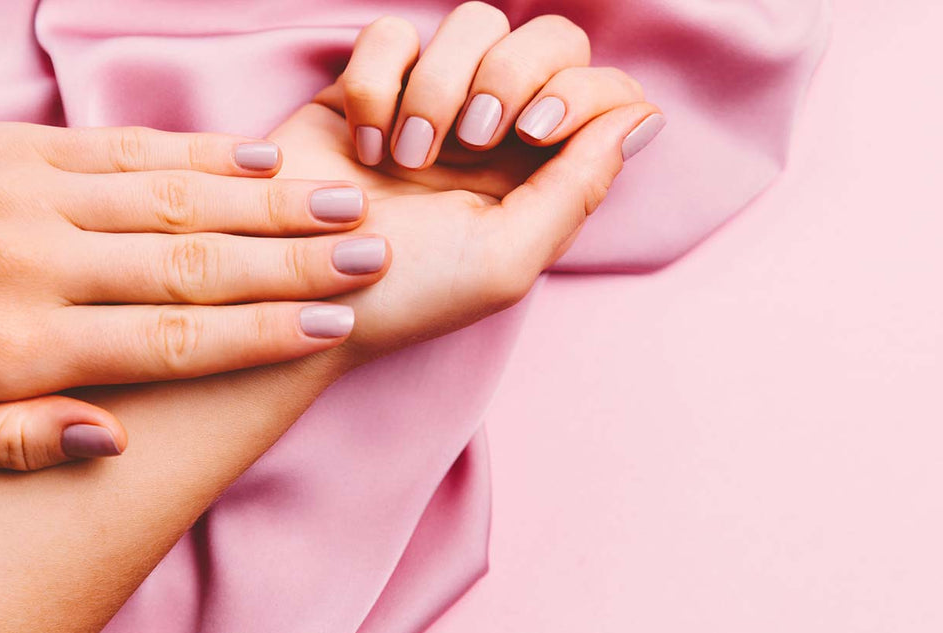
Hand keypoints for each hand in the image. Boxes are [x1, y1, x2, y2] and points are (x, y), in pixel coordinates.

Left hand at [0, 98, 390, 471]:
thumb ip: (5, 445)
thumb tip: (110, 442)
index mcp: (17, 343)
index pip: (167, 338)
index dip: (260, 333)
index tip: (334, 328)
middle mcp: (37, 263)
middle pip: (190, 261)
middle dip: (291, 263)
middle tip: (375, 258)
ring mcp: (31, 195)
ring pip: (173, 197)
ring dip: (266, 203)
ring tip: (344, 205)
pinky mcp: (20, 148)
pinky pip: (127, 149)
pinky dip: (200, 153)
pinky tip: (261, 158)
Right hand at [265, 4, 663, 363]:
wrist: (298, 295)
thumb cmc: (407, 295)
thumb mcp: (507, 260)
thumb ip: (579, 186)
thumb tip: (644, 116)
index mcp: (546, 170)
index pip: (602, 89)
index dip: (579, 91)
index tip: (536, 132)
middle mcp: (500, 126)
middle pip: (550, 34)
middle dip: (514, 72)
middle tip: (475, 137)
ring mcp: (435, 98)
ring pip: (473, 21)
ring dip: (442, 84)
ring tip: (409, 156)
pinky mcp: (369, 85)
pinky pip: (390, 34)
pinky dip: (377, 82)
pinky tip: (365, 143)